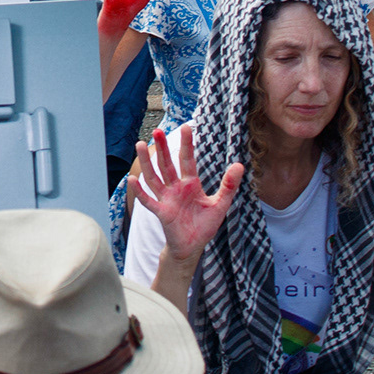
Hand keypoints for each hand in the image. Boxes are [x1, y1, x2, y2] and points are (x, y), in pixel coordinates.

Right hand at [129, 125, 243, 262]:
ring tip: (140, 145)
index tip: (186, 127)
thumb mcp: (220, 204)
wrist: (193, 246)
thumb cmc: (204, 225)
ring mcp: (167, 199)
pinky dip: (140, 191)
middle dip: (162, 148)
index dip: (187, 144)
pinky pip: (149, 201)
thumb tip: (240, 165)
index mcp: (190, 184)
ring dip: (147, 163)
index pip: (187, 160)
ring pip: (154, 178)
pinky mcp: (162, 212)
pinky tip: (133, 180)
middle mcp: (176, 188)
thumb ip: (229, 185)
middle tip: (157, 131)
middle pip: (167, 164)